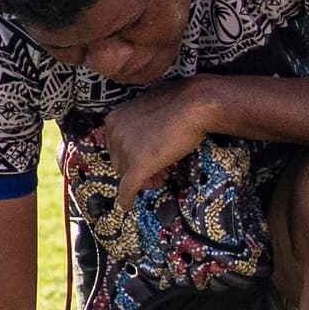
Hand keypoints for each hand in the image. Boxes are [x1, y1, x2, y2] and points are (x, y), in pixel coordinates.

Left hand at [92, 84, 215, 199]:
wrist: (194, 105)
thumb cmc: (178, 103)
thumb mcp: (149, 109)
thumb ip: (139, 122)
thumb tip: (142, 135)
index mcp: (114, 119)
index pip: (116, 146)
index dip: (132, 156)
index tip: (148, 158)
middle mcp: (114, 133)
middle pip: (119, 162)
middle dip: (138, 169)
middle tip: (159, 171)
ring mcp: (125, 150)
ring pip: (126, 176)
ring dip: (143, 180)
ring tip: (163, 177)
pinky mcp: (138, 165)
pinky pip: (127, 188)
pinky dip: (126, 199)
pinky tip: (127, 206)